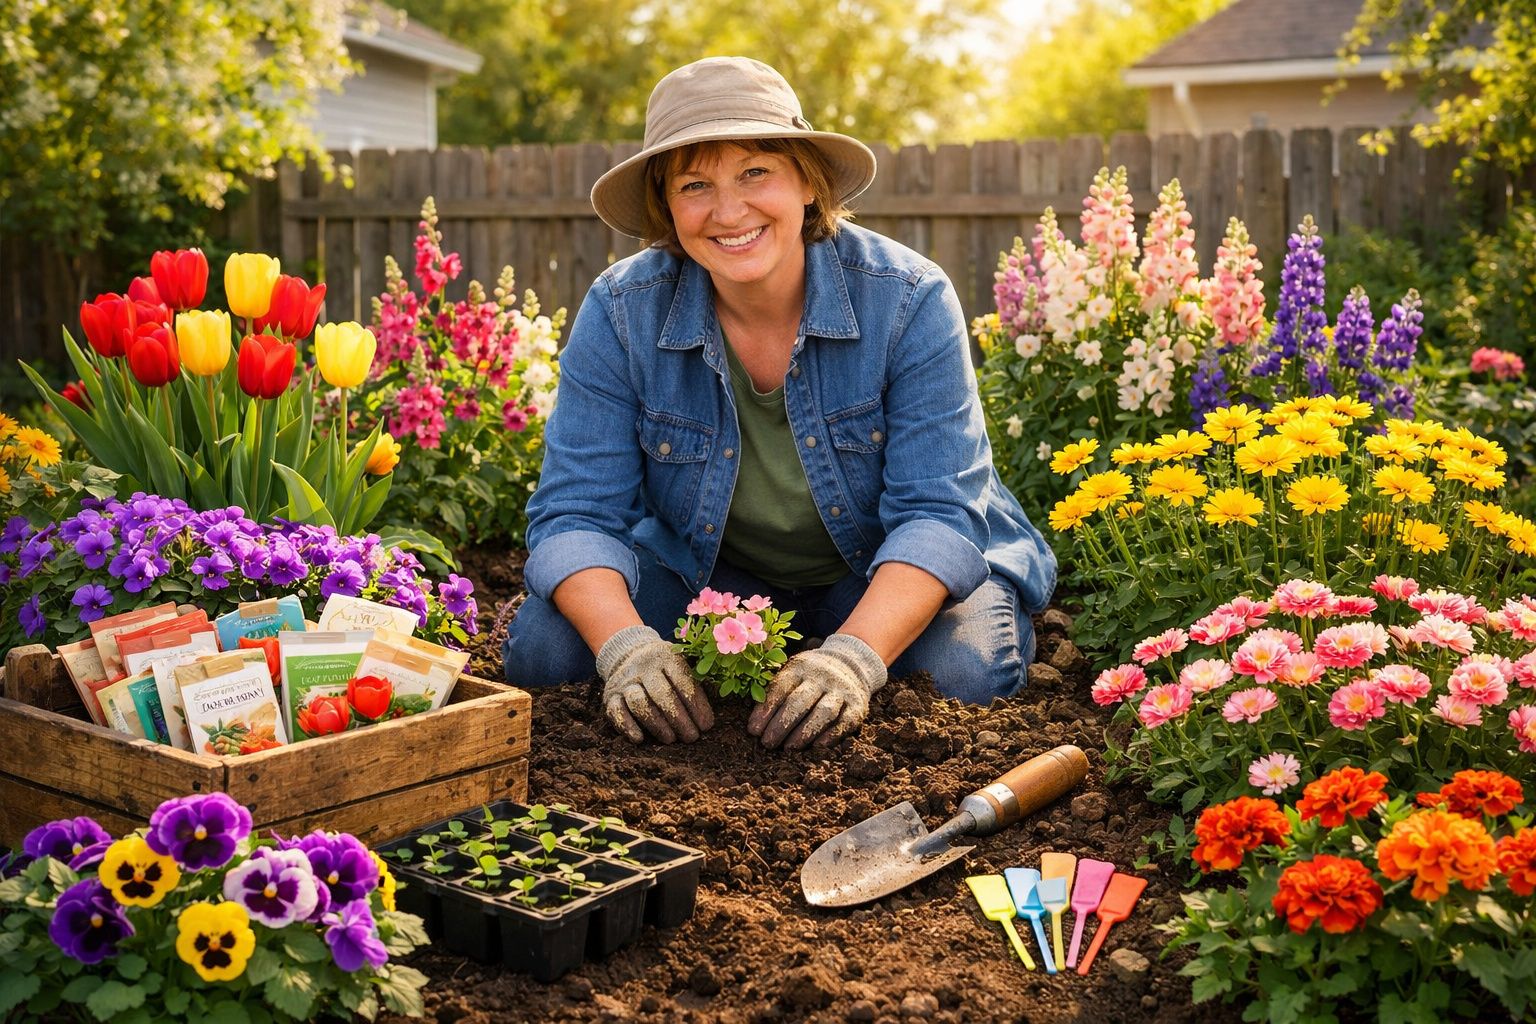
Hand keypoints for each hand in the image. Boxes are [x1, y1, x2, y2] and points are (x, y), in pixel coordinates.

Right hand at [597, 625, 713, 743]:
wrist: (627, 652)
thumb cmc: (665, 669)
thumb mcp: (681, 664)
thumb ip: (696, 682)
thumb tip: (709, 718)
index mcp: (666, 656)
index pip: (682, 681)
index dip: (696, 705)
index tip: (706, 725)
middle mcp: (643, 666)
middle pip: (661, 694)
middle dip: (679, 718)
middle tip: (692, 737)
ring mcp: (625, 681)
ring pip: (639, 703)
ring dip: (657, 724)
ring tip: (671, 739)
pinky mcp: (610, 695)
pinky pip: (616, 711)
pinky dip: (627, 726)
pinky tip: (640, 738)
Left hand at [747, 634, 886, 750]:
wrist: (851, 663)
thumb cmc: (810, 675)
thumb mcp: (792, 671)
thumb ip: (775, 691)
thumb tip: (754, 726)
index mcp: (800, 667)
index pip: (780, 688)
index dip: (765, 710)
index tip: (754, 730)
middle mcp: (822, 676)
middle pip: (800, 701)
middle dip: (781, 725)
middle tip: (767, 743)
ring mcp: (841, 690)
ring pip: (823, 712)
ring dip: (804, 732)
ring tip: (789, 748)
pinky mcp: (857, 705)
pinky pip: (845, 721)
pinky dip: (832, 735)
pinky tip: (817, 746)